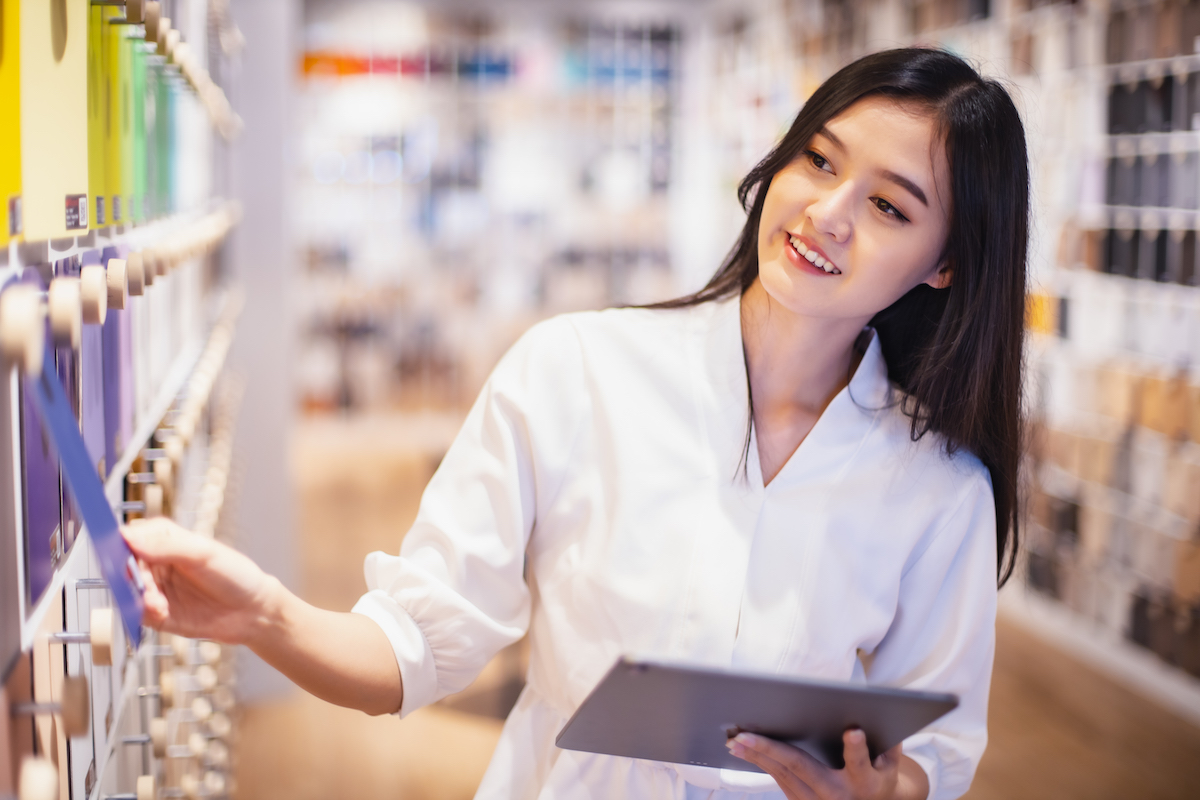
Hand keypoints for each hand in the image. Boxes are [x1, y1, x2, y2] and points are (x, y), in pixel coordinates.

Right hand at [123, 518, 280, 645]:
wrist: (251, 611)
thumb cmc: (235, 575)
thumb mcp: (204, 554)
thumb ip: (168, 546)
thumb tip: (130, 537)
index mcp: (164, 540)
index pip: (131, 537)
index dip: (121, 544)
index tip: (118, 553)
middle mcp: (155, 564)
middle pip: (124, 566)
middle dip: (131, 576)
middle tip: (142, 583)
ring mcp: (155, 589)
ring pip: (128, 591)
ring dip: (138, 597)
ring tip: (158, 602)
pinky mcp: (155, 614)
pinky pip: (137, 613)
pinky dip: (143, 613)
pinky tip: (161, 611)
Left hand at [727, 729, 918, 799]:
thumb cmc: (880, 777)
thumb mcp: (890, 762)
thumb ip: (888, 740)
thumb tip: (880, 710)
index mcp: (866, 782)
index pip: (860, 764)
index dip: (857, 749)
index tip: (853, 730)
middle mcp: (839, 795)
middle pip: (802, 768)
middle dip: (771, 750)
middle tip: (743, 736)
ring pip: (783, 775)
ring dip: (756, 756)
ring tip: (734, 740)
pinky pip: (779, 780)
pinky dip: (761, 763)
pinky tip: (743, 749)